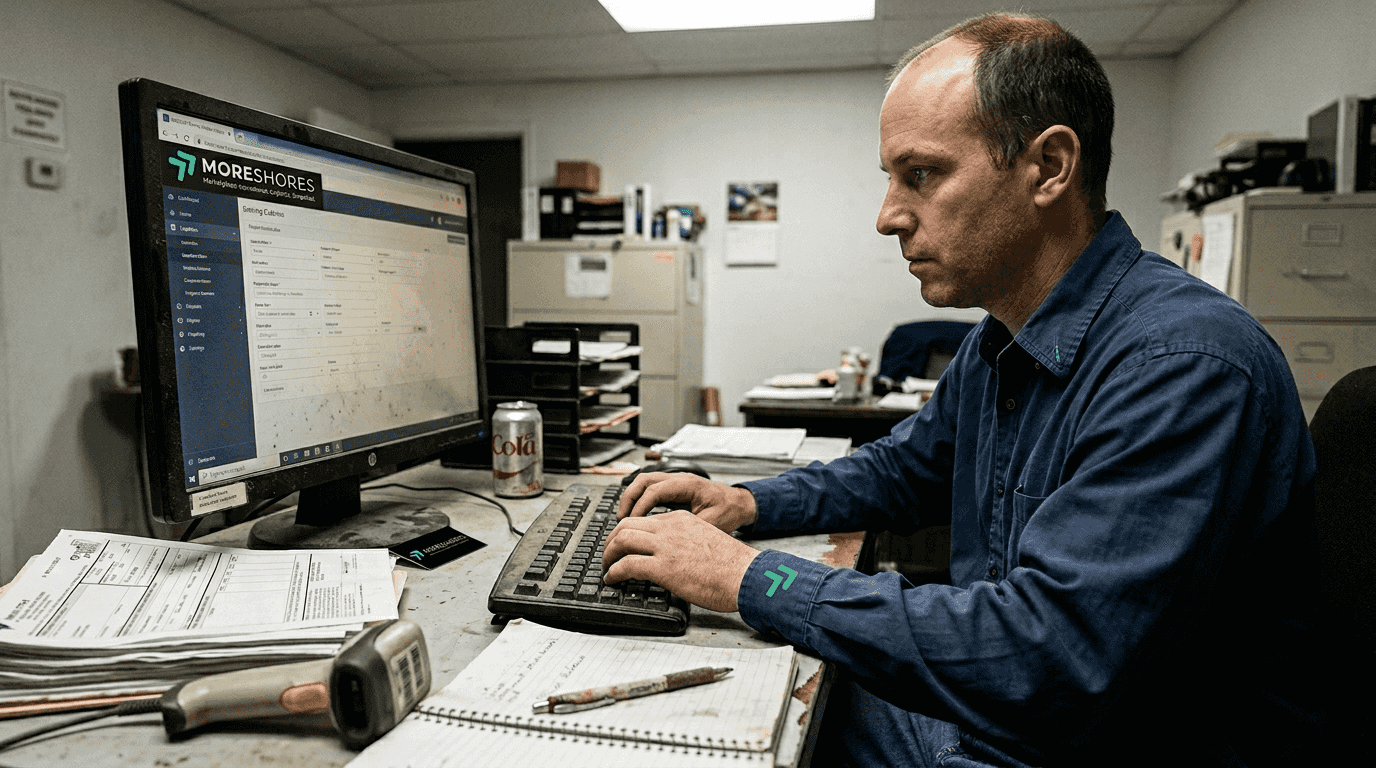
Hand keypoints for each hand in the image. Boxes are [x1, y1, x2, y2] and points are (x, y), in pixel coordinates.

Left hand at [601, 511, 760, 612]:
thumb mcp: (706, 540)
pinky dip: (613, 572)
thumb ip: (686, 542)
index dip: (627, 533)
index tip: (623, 545)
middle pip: (626, 525)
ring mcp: (665, 546)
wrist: (746, 575)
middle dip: (611, 540)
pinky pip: (626, 565)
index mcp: (681, 519)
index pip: (644, 520)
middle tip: (608, 555)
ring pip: (621, 540)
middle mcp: (670, 528)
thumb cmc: (733, 566)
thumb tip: (674, 557)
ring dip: (608, 555)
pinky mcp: (663, 567)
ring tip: (606, 567)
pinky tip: (612, 579)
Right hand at [617, 472, 758, 532]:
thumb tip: (666, 540)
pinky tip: (635, 515)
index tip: (631, 524)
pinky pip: (650, 488)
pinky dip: (639, 499)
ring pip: (644, 482)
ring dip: (631, 498)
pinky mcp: (674, 488)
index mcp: (688, 484)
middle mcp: (680, 478)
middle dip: (629, 499)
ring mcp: (676, 481)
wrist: (740, 504)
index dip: (640, 507)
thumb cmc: (728, 512)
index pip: (655, 490)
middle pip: (644, 481)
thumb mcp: (711, 524)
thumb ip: (688, 529)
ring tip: (623, 518)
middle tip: (620, 520)